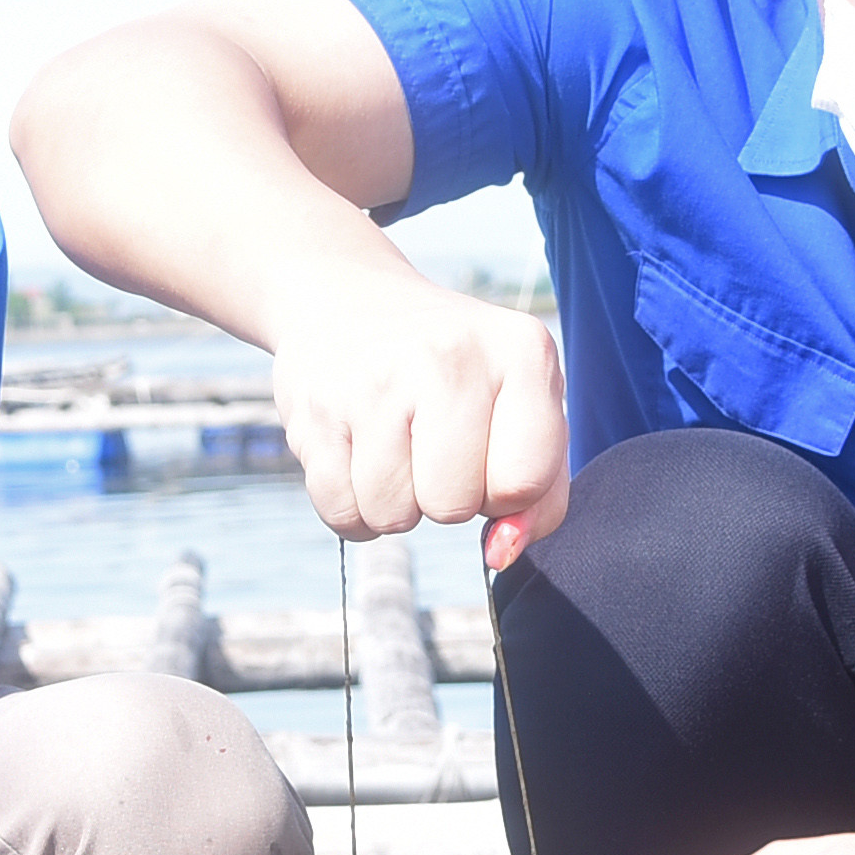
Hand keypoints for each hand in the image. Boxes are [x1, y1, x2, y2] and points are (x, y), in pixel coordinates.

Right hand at [270, 271, 568, 546]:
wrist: (348, 300)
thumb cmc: (457, 372)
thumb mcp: (521, 404)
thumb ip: (540, 491)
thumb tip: (501, 554)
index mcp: (520, 351)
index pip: (523, 482)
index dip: (505, 493)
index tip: (488, 458)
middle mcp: (448, 356)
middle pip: (454, 506)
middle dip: (447, 500)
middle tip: (435, 450)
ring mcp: (374, 380)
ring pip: (393, 517)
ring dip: (397, 505)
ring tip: (397, 449)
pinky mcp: (314, 410)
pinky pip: (342, 515)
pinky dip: (355, 508)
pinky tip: (360, 456)